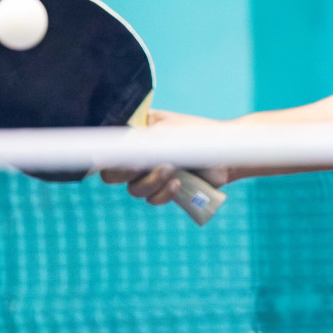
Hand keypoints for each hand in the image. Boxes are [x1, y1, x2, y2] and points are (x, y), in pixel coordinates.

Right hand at [102, 110, 230, 204]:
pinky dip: (163, 194)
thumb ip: (136, 144)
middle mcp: (138, 154)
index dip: (103, 158)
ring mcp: (151, 173)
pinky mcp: (165, 189)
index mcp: (134, 133)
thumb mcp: (165, 134)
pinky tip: (177, 184)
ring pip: (134, 189)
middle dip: (126, 173)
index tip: (112, 159)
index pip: (106, 148)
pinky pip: (153, 199)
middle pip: (112, 174)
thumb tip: (104, 156)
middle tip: (141, 166)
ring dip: (152, 182)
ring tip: (172, 169)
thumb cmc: (197, 134)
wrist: (228, 153)